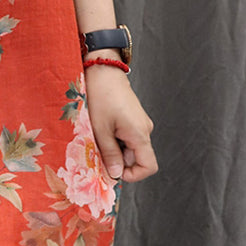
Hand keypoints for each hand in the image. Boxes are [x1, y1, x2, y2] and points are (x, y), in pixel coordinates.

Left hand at [84, 65, 156, 181]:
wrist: (102, 70)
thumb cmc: (100, 96)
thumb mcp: (100, 129)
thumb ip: (109, 154)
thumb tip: (116, 175)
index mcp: (140, 134)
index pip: (148, 166)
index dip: (133, 175)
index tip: (112, 172)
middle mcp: (144, 129)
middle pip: (136, 158)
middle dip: (117, 160)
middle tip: (96, 152)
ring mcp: (139, 122)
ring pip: (129, 147)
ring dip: (114, 148)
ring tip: (97, 136)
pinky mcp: (132, 117)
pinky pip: (127, 136)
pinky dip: (114, 138)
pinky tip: (101, 128)